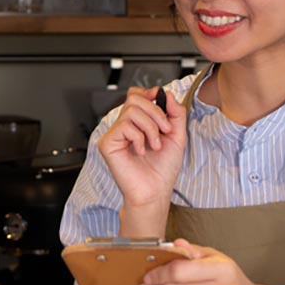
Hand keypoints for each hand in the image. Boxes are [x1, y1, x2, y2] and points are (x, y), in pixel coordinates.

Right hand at [97, 87, 186, 207]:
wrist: (155, 191)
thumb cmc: (163, 169)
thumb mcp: (177, 136)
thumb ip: (175, 113)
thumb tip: (167, 94)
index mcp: (138, 123)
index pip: (136, 95)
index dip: (148, 92)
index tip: (160, 98)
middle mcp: (124, 126)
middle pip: (134, 98)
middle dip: (155, 112)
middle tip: (165, 130)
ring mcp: (114, 134)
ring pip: (132, 111)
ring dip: (150, 127)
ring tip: (155, 145)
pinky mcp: (107, 143)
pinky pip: (124, 126)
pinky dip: (139, 138)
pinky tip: (141, 151)